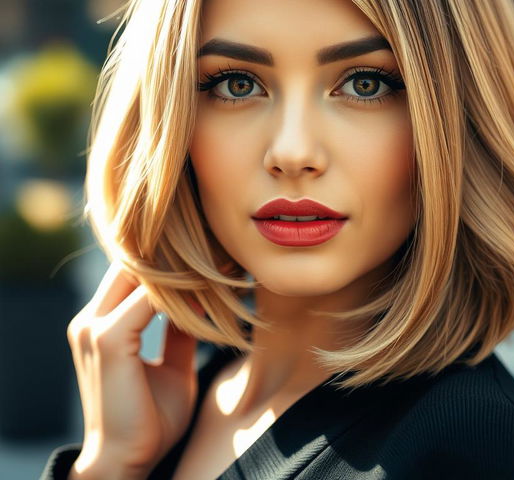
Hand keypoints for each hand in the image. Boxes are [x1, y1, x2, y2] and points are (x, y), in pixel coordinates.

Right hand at [66, 261, 200, 477]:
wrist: (126, 461)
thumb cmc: (150, 416)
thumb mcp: (173, 363)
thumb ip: (180, 330)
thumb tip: (202, 301)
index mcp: (100, 321)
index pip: (132, 270)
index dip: (171, 262)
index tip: (214, 264)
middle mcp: (90, 318)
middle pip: (132, 262)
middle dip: (175, 258)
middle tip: (219, 261)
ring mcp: (94, 327)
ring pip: (140, 273)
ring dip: (180, 273)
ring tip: (217, 276)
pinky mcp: (108, 340)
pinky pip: (148, 298)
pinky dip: (178, 294)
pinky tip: (204, 303)